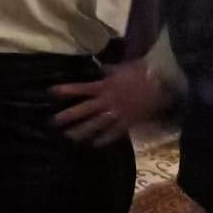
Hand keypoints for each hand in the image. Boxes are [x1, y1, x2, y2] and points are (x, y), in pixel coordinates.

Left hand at [50, 60, 168, 146]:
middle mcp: (108, 102)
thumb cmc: (140, 72)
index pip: (81, 89)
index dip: (66, 90)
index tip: (51, 92)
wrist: (161, 84)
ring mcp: (118, 114)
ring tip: (69, 137)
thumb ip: (107, 71)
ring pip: (97, 125)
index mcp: (104, 86)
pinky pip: (114, 134)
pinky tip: (94, 144)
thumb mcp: (120, 68)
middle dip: (69, 116)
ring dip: (82, 131)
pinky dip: (104, 139)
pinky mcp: (128, 123)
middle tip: (53, 122)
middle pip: (85, 111)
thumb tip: (98, 69)